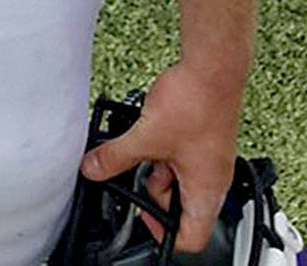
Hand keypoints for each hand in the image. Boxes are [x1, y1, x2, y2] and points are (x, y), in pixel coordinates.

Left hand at [78, 63, 240, 255]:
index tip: (141, 215)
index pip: (191, 238)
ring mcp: (210, 156)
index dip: (162, 232)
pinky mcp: (204, 136)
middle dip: (153, 189)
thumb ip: (115, 157)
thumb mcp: (146, 137)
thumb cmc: (195, 103)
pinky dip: (162, 146)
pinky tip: (149, 126)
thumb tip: (93, 169)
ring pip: (177, 176)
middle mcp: (213, 178)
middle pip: (180, 205)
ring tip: (142, 143)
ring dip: (156, 163)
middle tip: (136, 170)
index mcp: (207, 191)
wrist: (212, 67)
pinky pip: (180, 153)